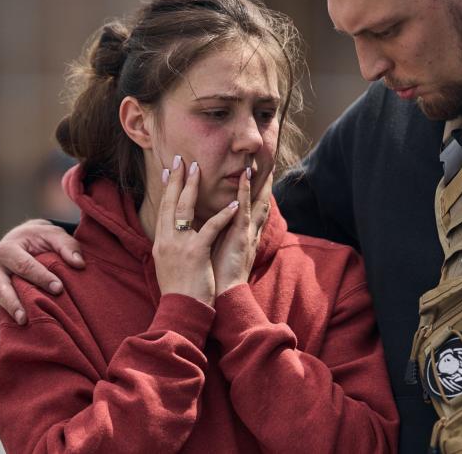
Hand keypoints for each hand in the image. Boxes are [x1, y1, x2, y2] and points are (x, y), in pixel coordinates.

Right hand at [0, 219, 84, 341]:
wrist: (22, 240)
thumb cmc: (41, 239)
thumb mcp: (54, 235)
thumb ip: (67, 246)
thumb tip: (79, 264)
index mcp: (8, 249)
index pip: (24, 265)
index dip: (41, 277)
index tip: (58, 289)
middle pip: (0, 287)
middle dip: (13, 303)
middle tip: (26, 319)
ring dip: (1, 321)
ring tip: (11, 338)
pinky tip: (4, 345)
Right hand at [153, 157, 239, 304]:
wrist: (182, 309)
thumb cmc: (179, 290)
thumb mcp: (169, 264)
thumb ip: (171, 247)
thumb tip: (172, 234)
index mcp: (161, 242)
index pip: (163, 209)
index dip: (167, 189)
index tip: (169, 171)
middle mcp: (167, 240)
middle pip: (171, 203)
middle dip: (176, 179)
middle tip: (181, 159)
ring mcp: (180, 245)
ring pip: (185, 209)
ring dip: (192, 187)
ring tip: (199, 169)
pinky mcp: (196, 252)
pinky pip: (210, 228)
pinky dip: (223, 215)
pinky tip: (233, 204)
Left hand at [212, 168, 272, 295]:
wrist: (221, 297)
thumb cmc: (216, 279)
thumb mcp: (216, 254)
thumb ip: (215, 241)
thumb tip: (204, 232)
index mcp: (239, 237)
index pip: (245, 212)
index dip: (247, 195)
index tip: (247, 179)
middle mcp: (245, 233)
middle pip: (254, 204)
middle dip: (258, 186)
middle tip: (257, 167)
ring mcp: (244, 233)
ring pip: (252, 202)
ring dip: (254, 183)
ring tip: (254, 163)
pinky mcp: (242, 236)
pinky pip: (244, 209)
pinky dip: (245, 192)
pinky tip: (245, 177)